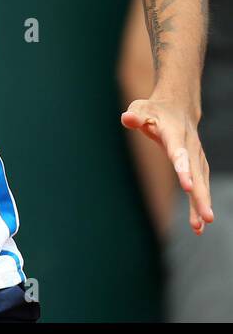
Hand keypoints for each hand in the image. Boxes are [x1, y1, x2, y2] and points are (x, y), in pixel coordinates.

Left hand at [121, 97, 215, 233]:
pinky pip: (200, 186)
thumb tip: (127, 119)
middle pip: (196, 174)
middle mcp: (191, 147)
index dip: (183, 169)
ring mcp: (197, 157)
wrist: (178, 107)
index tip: (188, 187)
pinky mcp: (198, 166)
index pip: (179, 153)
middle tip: (207, 217)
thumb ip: (134, 115)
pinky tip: (199, 224)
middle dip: (201, 196)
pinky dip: (199, 204)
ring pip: (201, 183)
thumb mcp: (140, 108)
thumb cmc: (154, 109)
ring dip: (202, 204)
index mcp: (175, 134)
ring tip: (201, 226)